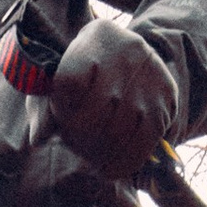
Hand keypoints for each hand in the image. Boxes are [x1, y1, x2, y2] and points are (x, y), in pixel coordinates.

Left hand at [45, 17, 180, 179]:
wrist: (127, 67)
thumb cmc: (82, 79)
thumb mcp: (56, 86)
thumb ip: (41, 110)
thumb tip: (39, 138)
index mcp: (96, 36)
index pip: (70, 81)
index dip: (59, 109)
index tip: (58, 117)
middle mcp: (129, 49)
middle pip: (98, 108)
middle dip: (80, 136)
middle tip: (74, 143)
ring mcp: (151, 74)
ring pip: (121, 128)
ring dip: (100, 153)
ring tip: (90, 156)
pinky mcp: (167, 97)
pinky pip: (144, 141)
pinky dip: (124, 163)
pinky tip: (110, 170)